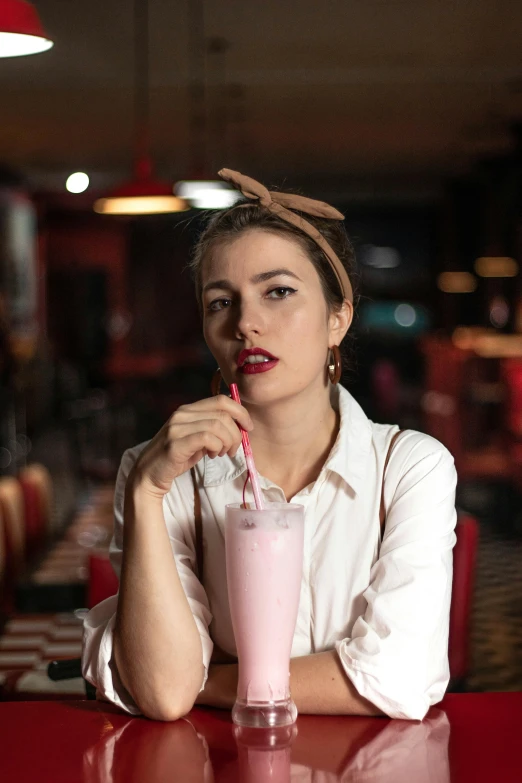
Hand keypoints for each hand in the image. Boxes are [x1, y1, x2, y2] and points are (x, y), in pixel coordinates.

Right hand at [128, 394, 252, 498]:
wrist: (149, 475)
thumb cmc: (177, 457)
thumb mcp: (197, 439)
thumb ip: (214, 429)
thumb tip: (240, 426)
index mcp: (188, 409)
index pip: (221, 400)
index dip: (240, 412)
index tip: (248, 427)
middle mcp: (182, 414)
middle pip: (223, 414)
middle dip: (235, 433)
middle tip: (232, 449)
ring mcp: (177, 427)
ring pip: (218, 426)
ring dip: (227, 442)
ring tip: (221, 453)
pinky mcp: (175, 443)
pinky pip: (207, 438)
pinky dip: (216, 447)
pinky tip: (212, 455)